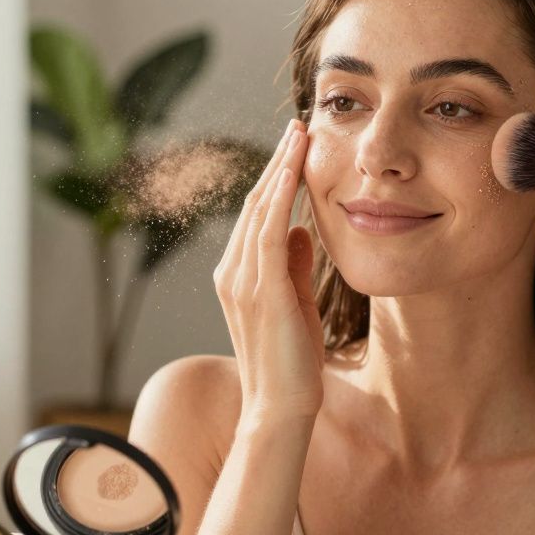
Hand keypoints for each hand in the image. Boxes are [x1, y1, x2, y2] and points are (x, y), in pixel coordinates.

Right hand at [213, 119, 323, 424]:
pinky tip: (294, 173)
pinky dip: (280, 199)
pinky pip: (268, 233)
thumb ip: (294, 266)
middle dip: (277, 162)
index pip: (257, 215)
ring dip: (281, 169)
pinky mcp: (261, 290)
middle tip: (297, 125)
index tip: (296, 147)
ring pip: (260, 211)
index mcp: (237, 275)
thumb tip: (303, 230)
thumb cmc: (290, 363)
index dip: (276, 178)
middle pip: (255, 204)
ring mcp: (242, 281)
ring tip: (299, 135)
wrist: (279, 409)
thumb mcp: (295, 304)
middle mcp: (231, 272)